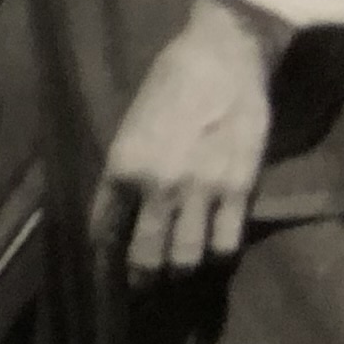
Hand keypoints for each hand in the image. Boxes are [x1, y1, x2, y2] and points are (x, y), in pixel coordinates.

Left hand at [107, 0, 285, 280]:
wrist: (223, 57)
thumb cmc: (171, 81)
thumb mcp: (131, 124)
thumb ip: (127, 169)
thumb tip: (121, 209)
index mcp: (123, 165)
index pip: (104, 229)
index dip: (104, 255)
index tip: (106, 269)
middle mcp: (158, 187)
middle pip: (145, 257)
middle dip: (142, 279)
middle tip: (143, 286)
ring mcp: (201, 192)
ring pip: (186, 259)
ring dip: (180, 271)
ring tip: (179, 271)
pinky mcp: (240, 191)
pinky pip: (226, 244)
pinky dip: (218, 256)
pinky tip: (213, 252)